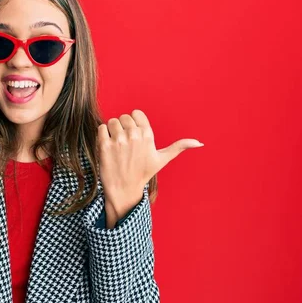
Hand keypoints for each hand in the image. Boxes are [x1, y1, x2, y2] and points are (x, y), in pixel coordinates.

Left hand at [97, 109, 203, 223]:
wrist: (124, 189)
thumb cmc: (143, 173)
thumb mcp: (162, 159)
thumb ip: (179, 147)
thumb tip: (200, 143)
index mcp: (148, 136)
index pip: (136, 113)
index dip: (133, 122)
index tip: (134, 134)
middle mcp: (134, 136)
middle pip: (124, 117)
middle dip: (123, 127)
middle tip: (124, 143)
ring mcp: (119, 141)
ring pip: (112, 121)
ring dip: (112, 130)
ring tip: (116, 145)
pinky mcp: (105, 146)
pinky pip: (101, 128)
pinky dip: (102, 135)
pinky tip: (108, 146)